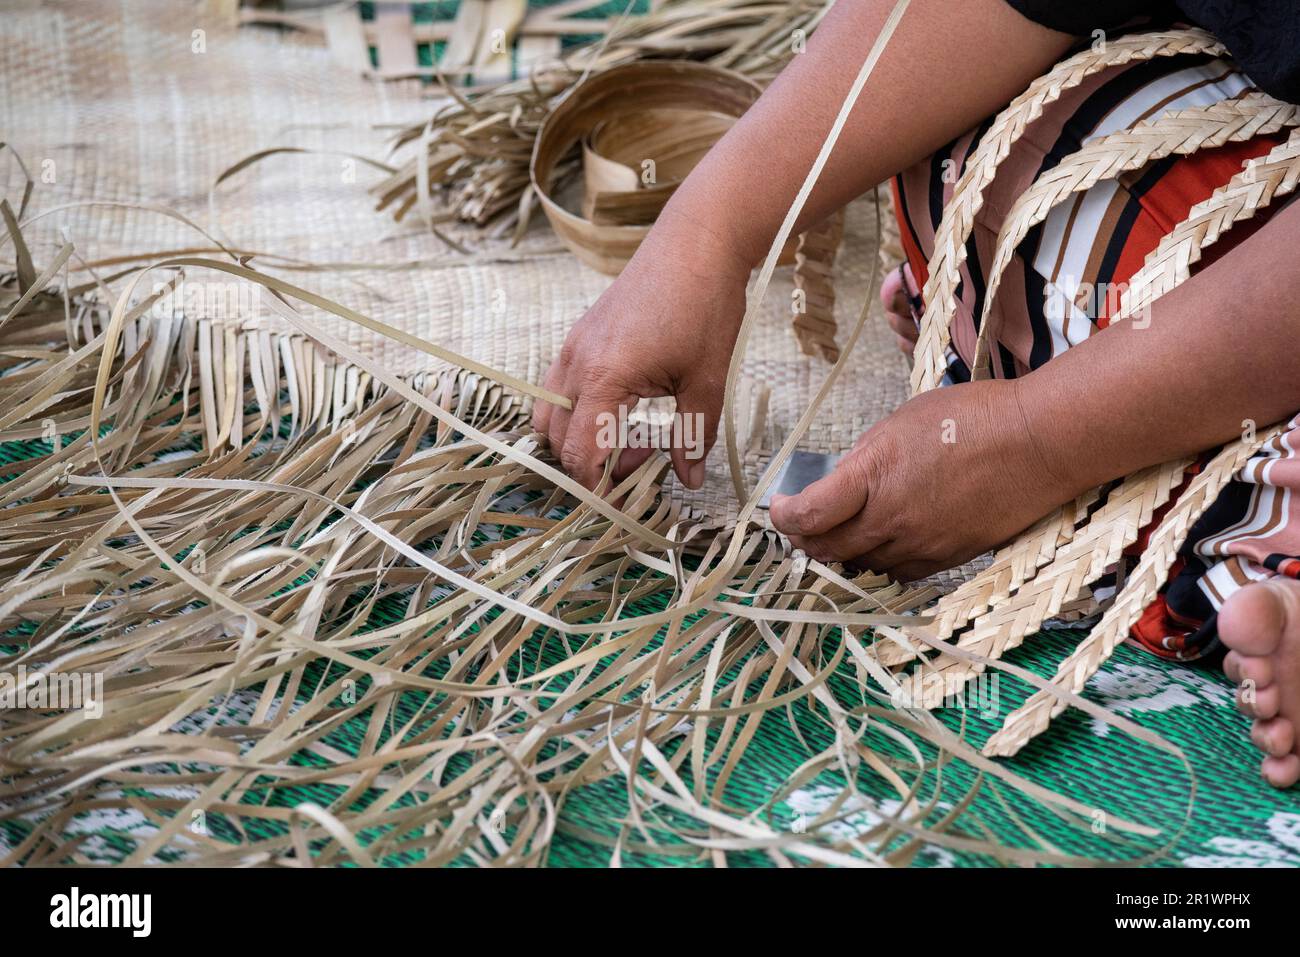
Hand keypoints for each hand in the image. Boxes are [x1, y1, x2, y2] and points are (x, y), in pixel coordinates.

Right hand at [533, 225, 749, 490]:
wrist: (695, 241)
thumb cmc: (704, 305)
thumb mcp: (707, 379)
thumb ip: (693, 436)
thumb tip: (689, 480)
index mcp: (604, 378)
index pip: (581, 454)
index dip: (597, 488)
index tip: (622, 505)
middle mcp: (576, 364)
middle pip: (557, 440)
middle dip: (591, 466)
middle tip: (641, 469)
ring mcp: (573, 347)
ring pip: (551, 414)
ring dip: (581, 439)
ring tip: (632, 440)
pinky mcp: (580, 337)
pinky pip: (561, 388)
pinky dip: (581, 413)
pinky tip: (624, 410)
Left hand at [769, 379, 1074, 579]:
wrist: (1039, 443)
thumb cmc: (973, 417)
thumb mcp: (903, 422)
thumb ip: (868, 457)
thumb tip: (845, 480)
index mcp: (874, 475)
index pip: (810, 515)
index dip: (786, 517)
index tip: (782, 508)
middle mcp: (892, 518)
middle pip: (828, 549)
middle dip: (806, 540)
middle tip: (801, 527)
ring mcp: (921, 543)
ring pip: (862, 566)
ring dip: (843, 554)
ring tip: (839, 535)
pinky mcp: (948, 557)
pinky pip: (899, 572)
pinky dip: (880, 563)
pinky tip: (881, 546)